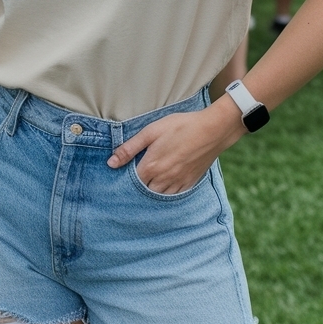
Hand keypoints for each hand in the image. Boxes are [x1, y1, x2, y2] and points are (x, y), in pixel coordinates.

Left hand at [107, 100, 241, 194]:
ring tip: (147, 185)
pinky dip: (166, 195)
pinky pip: (174, 196)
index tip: (120, 178)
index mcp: (151, 166)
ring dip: (150, 193)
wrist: (212, 130)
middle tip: (133, 182)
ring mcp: (177, 182)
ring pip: (158, 197)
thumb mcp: (151, 131)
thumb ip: (130, 148)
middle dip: (136, 189)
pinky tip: (163, 188)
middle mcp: (163, 179)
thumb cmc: (181, 126)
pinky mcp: (189, 183)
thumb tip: (110, 163)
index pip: (130, 182)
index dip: (124, 181)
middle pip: (143, 192)